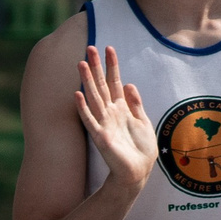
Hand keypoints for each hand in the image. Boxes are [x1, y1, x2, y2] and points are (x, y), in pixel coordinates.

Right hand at [77, 46, 153, 188]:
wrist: (136, 172)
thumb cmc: (140, 149)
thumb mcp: (142, 121)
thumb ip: (135, 103)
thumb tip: (128, 84)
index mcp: (121, 109)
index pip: (115, 82)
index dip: (112, 65)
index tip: (109, 48)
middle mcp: (110, 113)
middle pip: (101, 85)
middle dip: (96, 66)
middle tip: (89, 47)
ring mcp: (103, 124)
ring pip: (94, 97)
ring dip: (87, 81)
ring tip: (81, 64)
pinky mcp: (100, 137)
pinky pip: (90, 120)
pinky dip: (83, 108)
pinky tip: (77, 95)